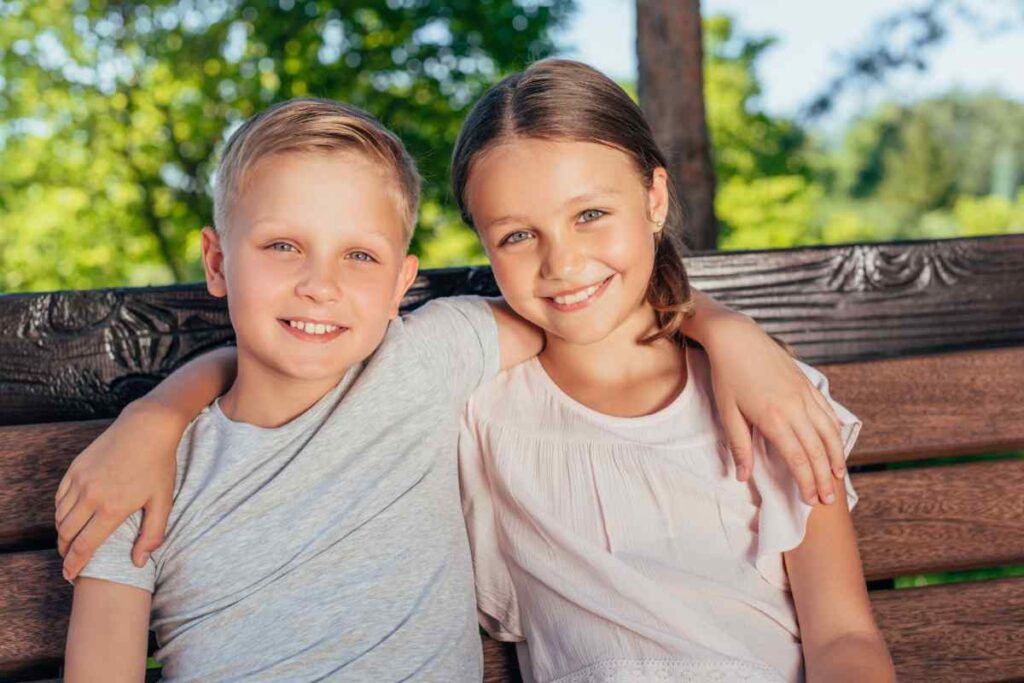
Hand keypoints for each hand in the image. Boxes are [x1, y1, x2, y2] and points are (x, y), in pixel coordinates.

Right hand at [55, 399, 180, 579]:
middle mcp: (91, 496)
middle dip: (66, 552)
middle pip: (67, 535)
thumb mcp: (163, 501)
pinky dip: (61, 512)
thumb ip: (152, 535)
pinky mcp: (75, 468)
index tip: (71, 575)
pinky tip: (70, 517)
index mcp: (112, 509)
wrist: (147, 427)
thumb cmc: (159, 465)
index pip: (84, 547)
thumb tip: (138, 563)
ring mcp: (80, 481)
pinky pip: (60, 498)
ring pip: (61, 517)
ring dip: (63, 533)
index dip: (74, 565)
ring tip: (71, 541)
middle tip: (71, 561)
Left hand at [703, 314, 845, 504]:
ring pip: (829, 432)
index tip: (809, 501)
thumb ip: (739, 446)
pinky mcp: (807, 384)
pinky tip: (837, 443)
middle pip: (818, 451)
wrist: (737, 337)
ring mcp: (804, 394)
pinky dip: (835, 431)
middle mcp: (795, 408)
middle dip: (824, 478)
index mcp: (773, 419)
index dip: (806, 482)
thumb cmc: (727, 376)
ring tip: (838, 477)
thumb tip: (742, 477)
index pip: (797, 459)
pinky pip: (827, 412)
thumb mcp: (727, 413)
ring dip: (836, 457)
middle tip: (828, 499)